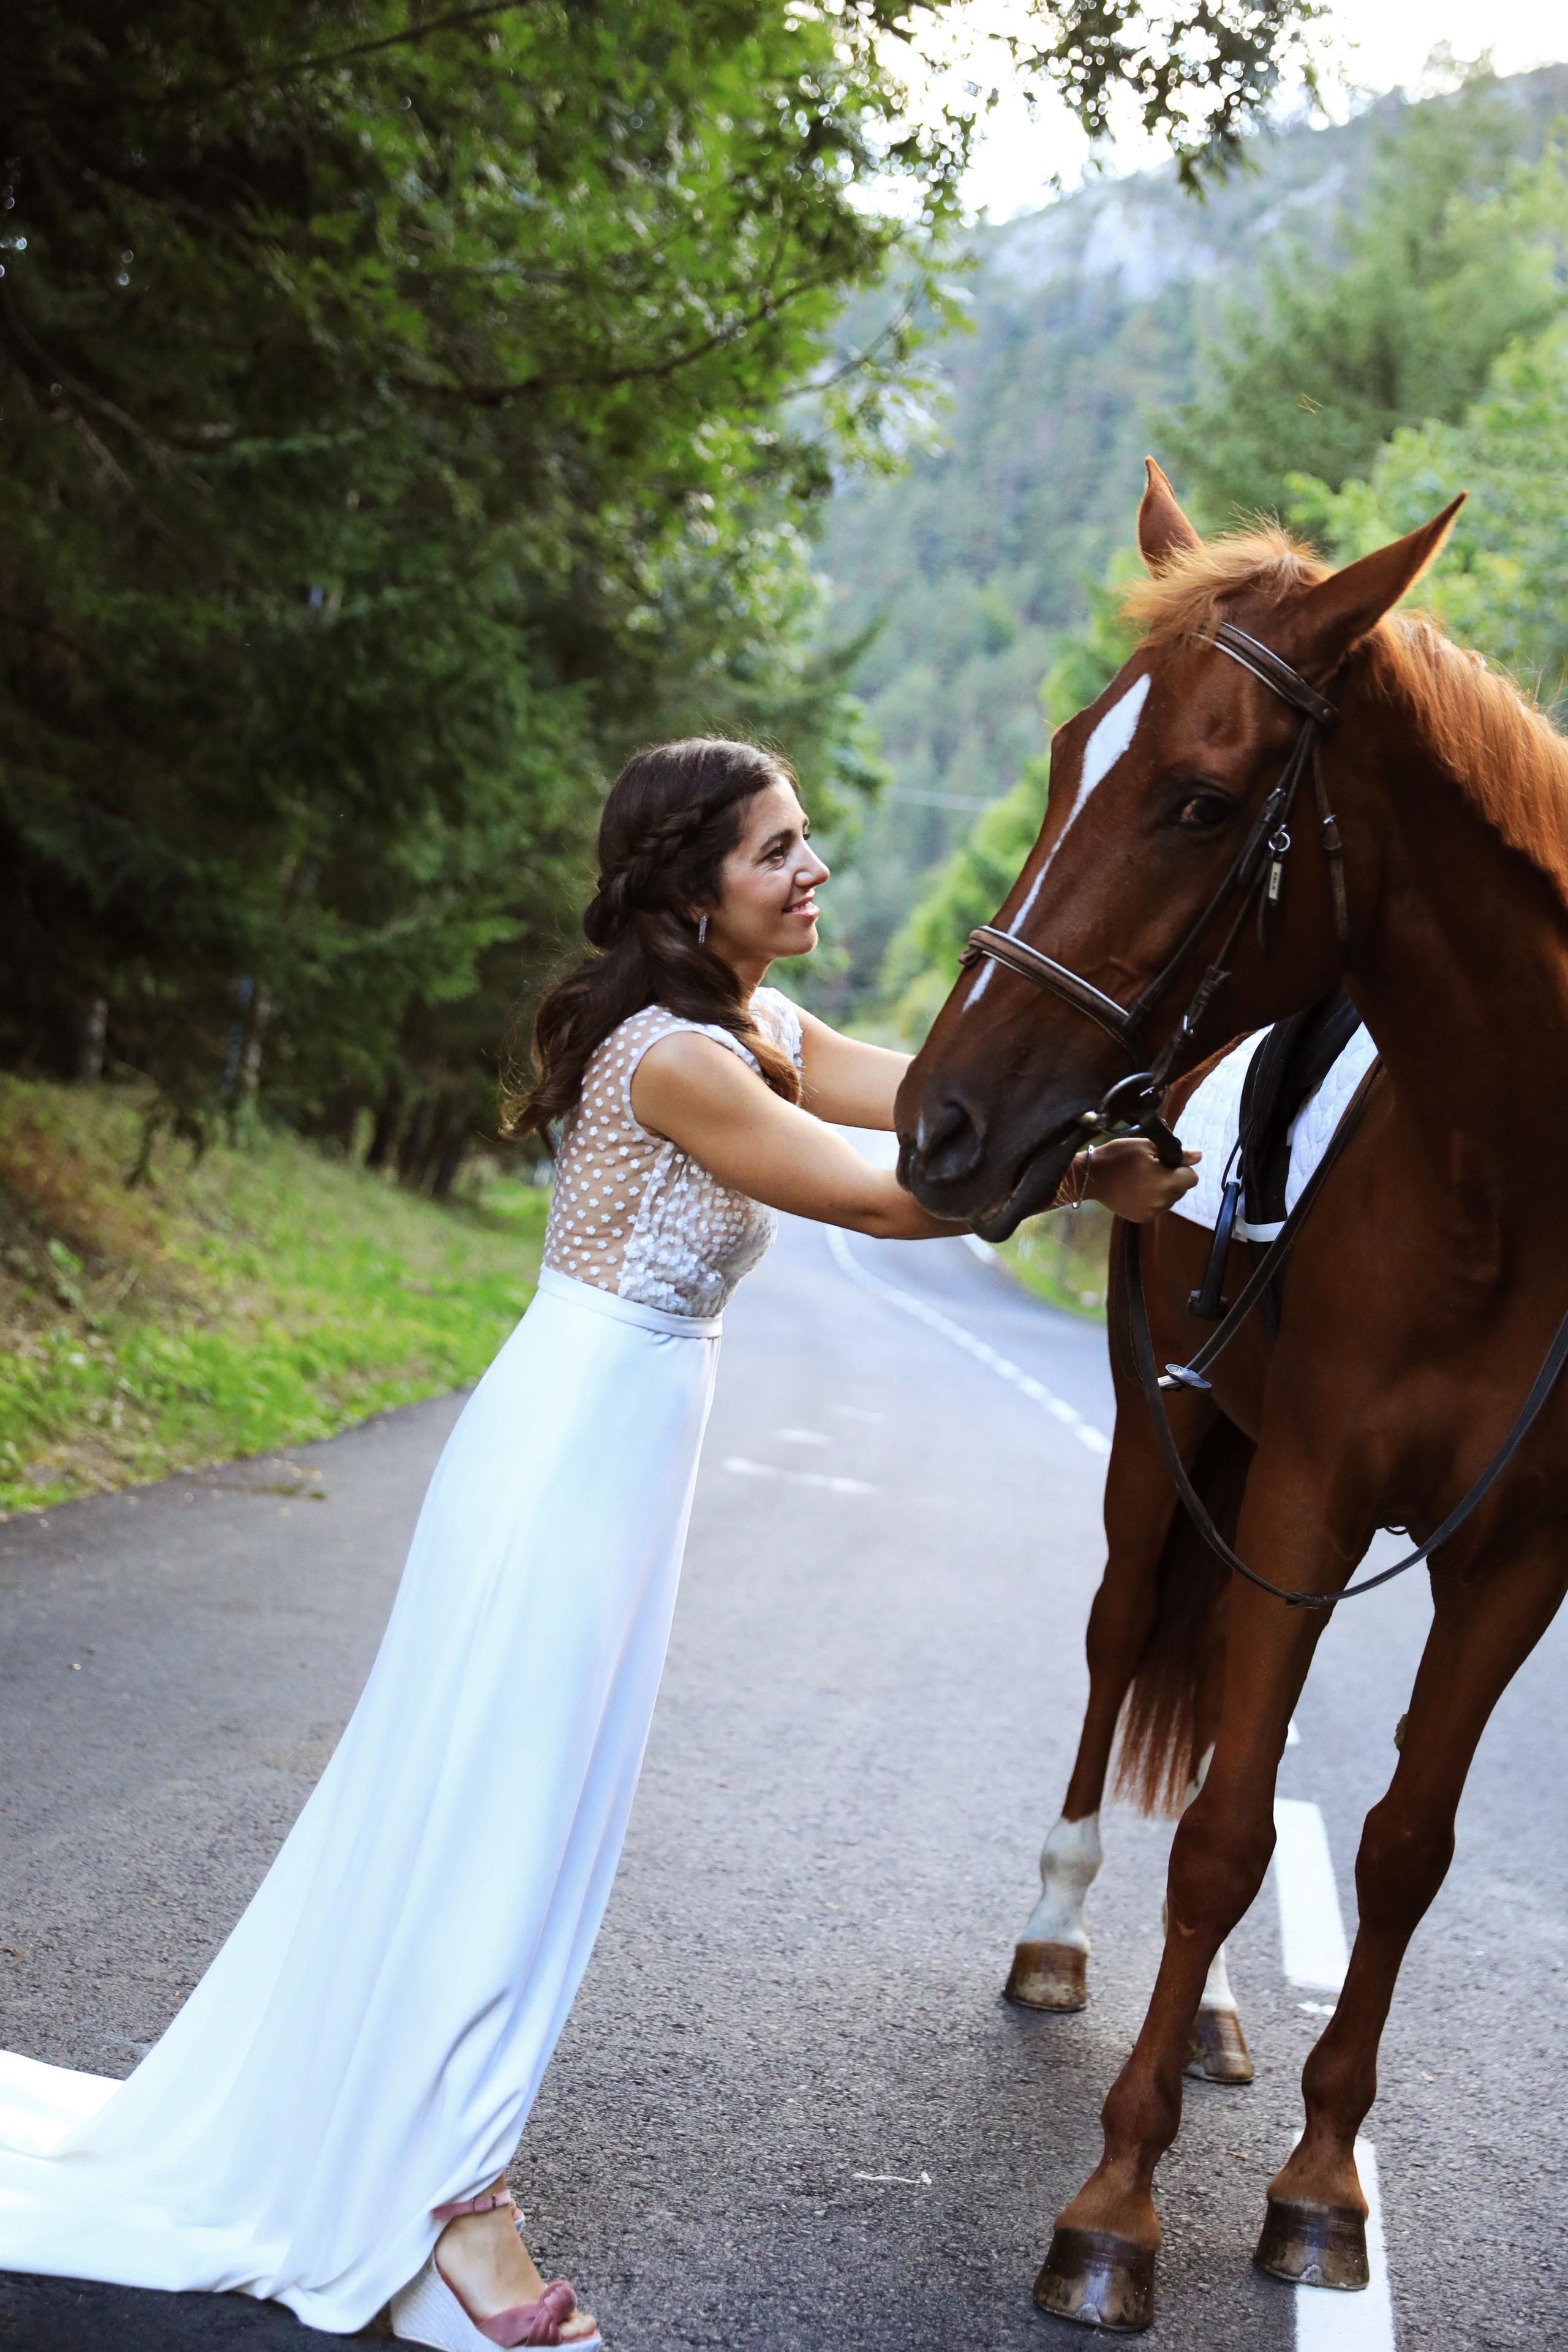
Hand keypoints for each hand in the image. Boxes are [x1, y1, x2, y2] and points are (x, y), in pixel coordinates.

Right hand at [1078, 1136, 1199, 1223]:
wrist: (1092, 1177)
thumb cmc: (1119, 1156)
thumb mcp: (1147, 1146)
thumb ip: (1177, 1153)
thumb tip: (1199, 1156)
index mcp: (1166, 1182)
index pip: (1192, 1178)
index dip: (1183, 1168)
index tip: (1167, 1162)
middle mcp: (1162, 1201)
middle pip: (1181, 1190)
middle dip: (1173, 1179)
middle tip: (1152, 1168)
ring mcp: (1152, 1212)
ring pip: (1169, 1200)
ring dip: (1163, 1190)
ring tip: (1142, 1180)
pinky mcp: (1141, 1218)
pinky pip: (1156, 1208)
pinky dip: (1151, 1200)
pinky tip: (1136, 1191)